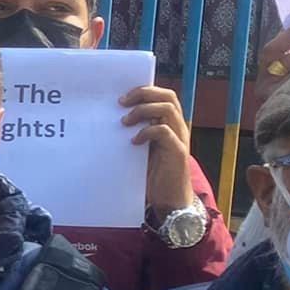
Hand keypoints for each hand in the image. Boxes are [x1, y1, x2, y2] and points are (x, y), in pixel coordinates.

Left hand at [120, 85, 193, 214]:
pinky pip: (164, 132)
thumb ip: (134, 132)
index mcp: (170, 123)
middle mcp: (178, 127)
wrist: (169, 198)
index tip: (122, 96)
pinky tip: (134, 142)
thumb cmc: (153, 173)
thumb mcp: (142, 148)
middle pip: (168, 96)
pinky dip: (147, 132)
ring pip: (168, 109)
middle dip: (144, 94)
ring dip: (143, 111)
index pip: (163, 95)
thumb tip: (109, 118)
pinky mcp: (178, 152)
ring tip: (124, 122)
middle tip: (122, 102)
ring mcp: (180, 138)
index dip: (144, 90)